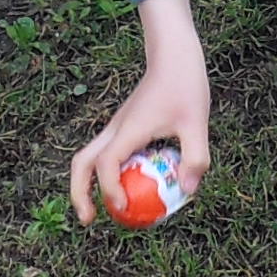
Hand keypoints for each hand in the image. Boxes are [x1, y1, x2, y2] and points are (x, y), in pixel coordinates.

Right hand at [67, 0, 210, 226]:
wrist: (173, 56)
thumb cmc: (185, 85)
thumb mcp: (197, 122)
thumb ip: (195, 157)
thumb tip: (188, 191)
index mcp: (129, 129)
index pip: (106, 163)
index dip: (109, 188)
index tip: (122, 207)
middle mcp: (115, 130)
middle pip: (81, 163)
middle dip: (79, 192)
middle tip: (89, 220)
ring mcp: (116, 128)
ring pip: (88, 158)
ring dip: (88, 185)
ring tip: (101, 211)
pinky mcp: (123, 127)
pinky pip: (107, 155)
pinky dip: (107, 175)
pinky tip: (129, 189)